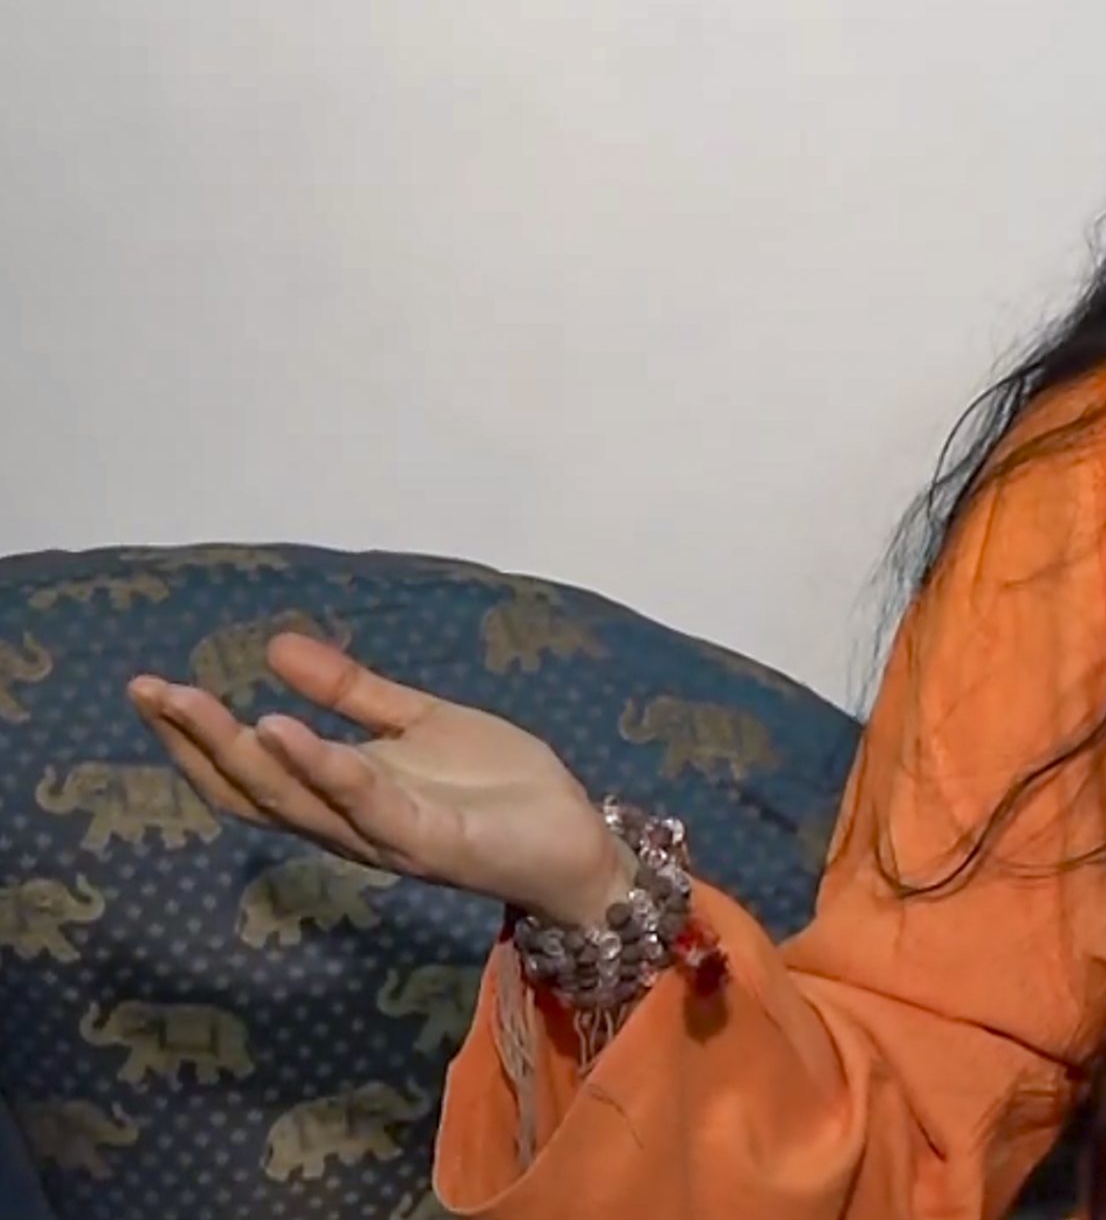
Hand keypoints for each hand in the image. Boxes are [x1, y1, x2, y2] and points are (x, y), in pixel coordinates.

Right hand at [129, 632, 632, 926]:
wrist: (574, 839)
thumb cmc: (498, 787)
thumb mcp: (419, 722)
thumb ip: (352, 692)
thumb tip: (273, 647)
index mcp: (340, 796)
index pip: (247, 773)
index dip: (194, 736)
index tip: (149, 687)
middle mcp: (346, 825)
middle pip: (251, 789)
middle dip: (196, 740)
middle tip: (149, 690)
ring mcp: (384, 836)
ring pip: (295, 800)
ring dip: (244, 752)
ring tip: (197, 703)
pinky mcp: (430, 840)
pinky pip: (365, 804)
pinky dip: (323, 768)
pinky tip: (285, 730)